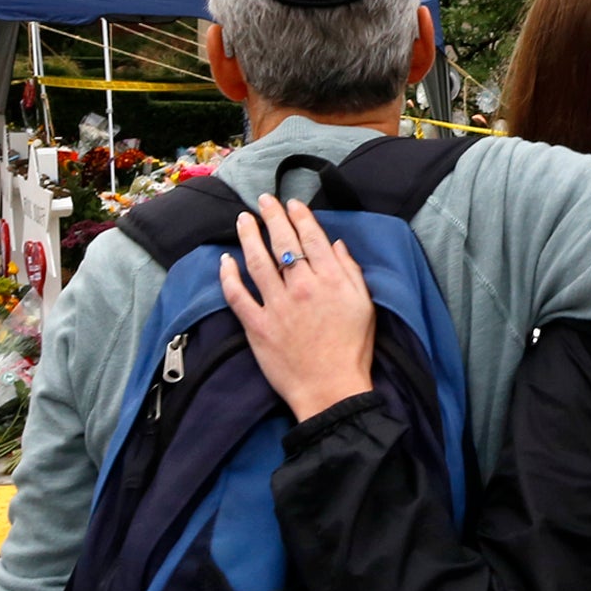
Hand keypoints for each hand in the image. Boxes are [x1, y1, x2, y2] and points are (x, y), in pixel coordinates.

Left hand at [220, 195, 375, 422]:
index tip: (292, 203)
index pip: (312, 238)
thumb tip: (336, 246)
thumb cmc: (353, 350)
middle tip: (264, 201)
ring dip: (248, 236)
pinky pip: (237, 296)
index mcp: (331, 281)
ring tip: (243, 220)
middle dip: (273, 216)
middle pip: (283, 243)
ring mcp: (277, 306)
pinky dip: (229, 276)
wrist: (331, 389)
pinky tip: (225, 261)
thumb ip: (351, 272)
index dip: (300, 216)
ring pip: (257, 262)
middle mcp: (302, 288)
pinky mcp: (257, 326)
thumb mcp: (365, 306)